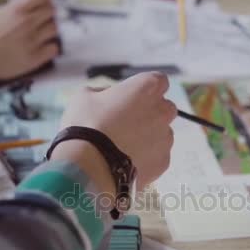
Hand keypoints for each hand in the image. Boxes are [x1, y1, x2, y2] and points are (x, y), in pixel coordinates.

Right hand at [0, 0, 59, 79]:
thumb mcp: (2, 12)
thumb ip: (20, 7)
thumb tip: (36, 4)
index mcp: (17, 9)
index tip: (42, 3)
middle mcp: (27, 22)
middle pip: (51, 11)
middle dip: (46, 15)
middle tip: (40, 22)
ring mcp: (33, 41)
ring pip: (54, 29)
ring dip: (48, 31)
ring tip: (39, 36)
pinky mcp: (36, 58)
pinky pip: (54, 48)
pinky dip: (50, 48)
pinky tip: (42, 49)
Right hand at [58, 72, 176, 188]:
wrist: (90, 168)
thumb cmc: (86, 126)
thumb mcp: (84, 97)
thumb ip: (102, 92)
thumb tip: (108, 98)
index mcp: (146, 88)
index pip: (159, 80)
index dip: (146, 89)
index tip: (133, 97)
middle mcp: (162, 110)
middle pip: (165, 107)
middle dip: (151, 112)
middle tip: (128, 122)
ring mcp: (166, 137)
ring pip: (163, 133)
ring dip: (149, 136)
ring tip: (124, 146)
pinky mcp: (164, 161)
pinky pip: (158, 155)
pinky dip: (147, 157)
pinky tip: (127, 161)